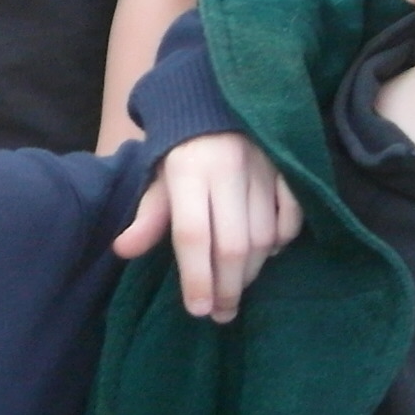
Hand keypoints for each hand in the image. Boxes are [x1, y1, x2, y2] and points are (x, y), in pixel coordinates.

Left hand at [114, 133, 300, 319]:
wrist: (214, 100)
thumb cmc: (181, 149)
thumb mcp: (158, 177)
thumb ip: (148, 215)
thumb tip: (123, 250)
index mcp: (189, 171)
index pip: (193, 234)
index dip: (196, 277)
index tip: (197, 310)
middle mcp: (228, 170)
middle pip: (232, 243)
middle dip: (227, 286)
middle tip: (221, 314)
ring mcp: (262, 168)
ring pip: (263, 235)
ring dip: (252, 271)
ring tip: (236, 291)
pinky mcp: (286, 167)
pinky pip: (291, 214)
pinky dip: (282, 241)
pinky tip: (267, 256)